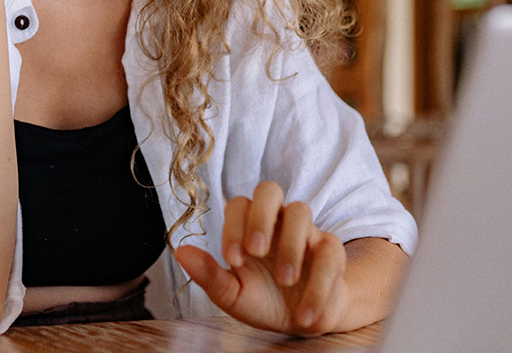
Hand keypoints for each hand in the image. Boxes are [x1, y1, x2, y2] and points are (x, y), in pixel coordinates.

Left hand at [175, 181, 349, 335]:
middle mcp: (277, 221)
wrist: (302, 321)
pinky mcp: (331, 251)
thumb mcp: (232, 294)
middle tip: (256, 251)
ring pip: (301, 211)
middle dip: (261, 216)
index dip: (234, 227)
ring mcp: (306, 231)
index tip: (233, 260)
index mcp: (249, 226)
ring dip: (291, 246)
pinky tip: (304, 314)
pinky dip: (318, 284)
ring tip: (285, 281)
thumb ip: (208, 274)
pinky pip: (329, 252)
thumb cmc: (263, 300)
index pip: (238, 205)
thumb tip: (180, 251)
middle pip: (269, 189)